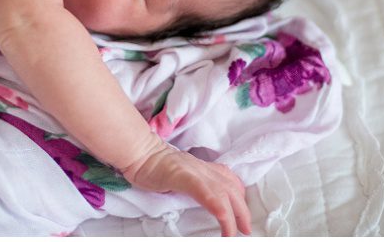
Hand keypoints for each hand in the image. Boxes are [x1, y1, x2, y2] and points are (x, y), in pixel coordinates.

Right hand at [122, 139, 250, 235]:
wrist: (138, 151)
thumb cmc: (151, 165)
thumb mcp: (178, 173)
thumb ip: (190, 183)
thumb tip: (197, 198)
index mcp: (202, 168)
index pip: (229, 179)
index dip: (239, 197)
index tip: (242, 214)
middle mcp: (203, 168)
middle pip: (232, 188)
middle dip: (242, 211)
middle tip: (246, 229)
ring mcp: (195, 172)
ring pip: (224, 192)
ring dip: (233, 215)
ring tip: (233, 232)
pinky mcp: (184, 177)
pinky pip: (206, 192)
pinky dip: (218, 207)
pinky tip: (223, 220)